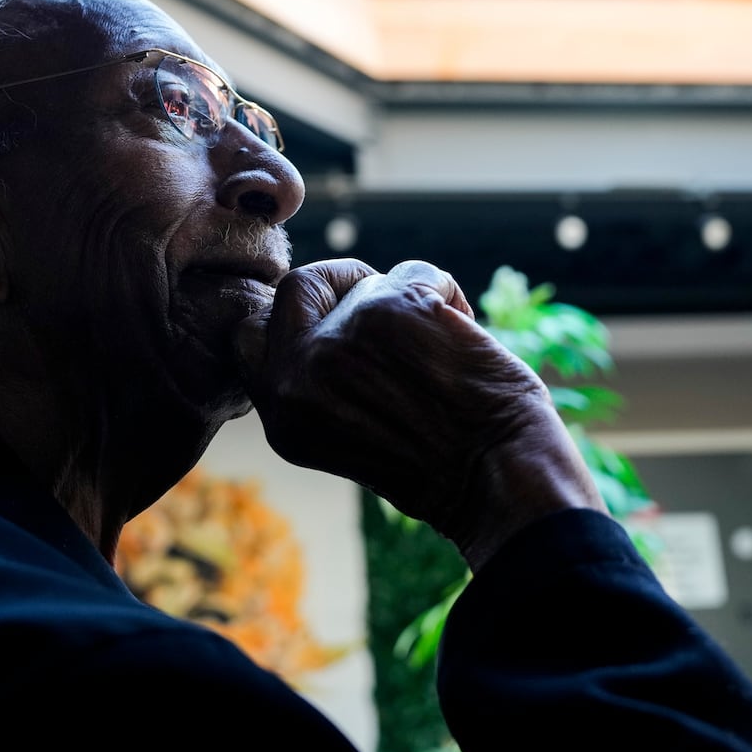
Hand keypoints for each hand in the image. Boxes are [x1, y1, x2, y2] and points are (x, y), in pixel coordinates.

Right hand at [235, 259, 603, 567]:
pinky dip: (448, 294)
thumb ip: (319, 383)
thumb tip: (331, 319)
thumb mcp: (344, 437)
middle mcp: (298, 375)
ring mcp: (340, 339)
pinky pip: (416, 271)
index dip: (294, 318)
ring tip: (439, 340)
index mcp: (282, 415)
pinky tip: (467, 335)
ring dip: (406, 297)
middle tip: (378, 301)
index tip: (335, 323)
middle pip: (295, 288)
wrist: (500, 480)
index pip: (252, 336)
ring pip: (366, 279)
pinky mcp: (392, 309)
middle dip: (336, 282)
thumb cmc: (440, 468)